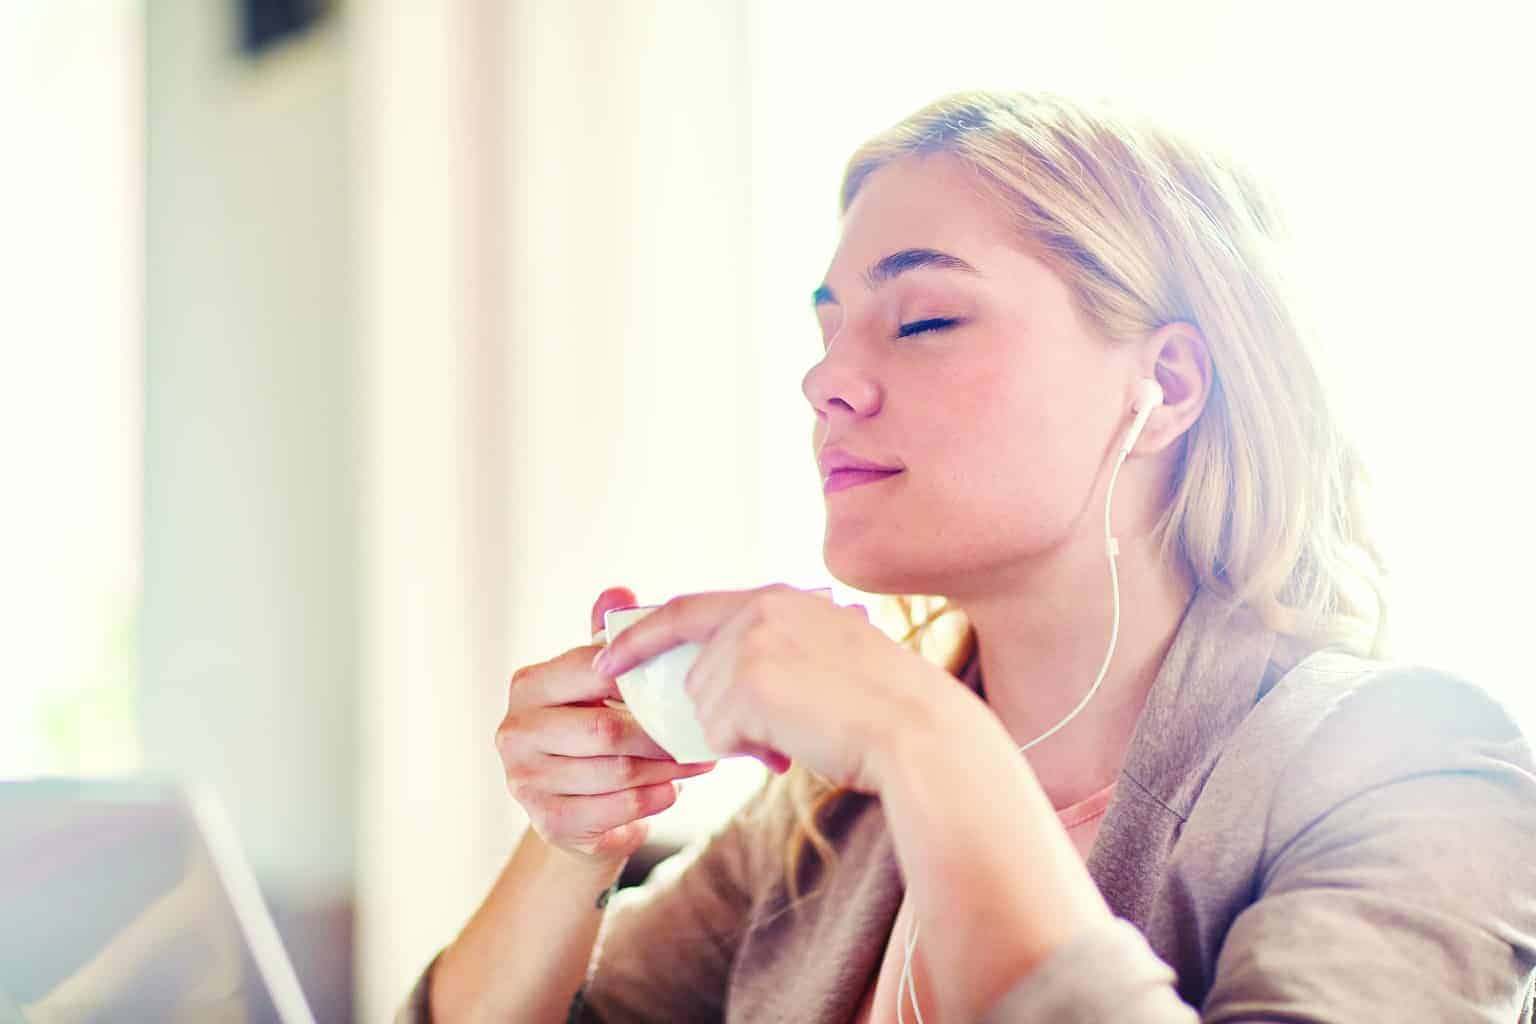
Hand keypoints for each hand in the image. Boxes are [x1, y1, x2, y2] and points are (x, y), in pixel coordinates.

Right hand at [493, 586, 717, 864]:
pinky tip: (673, 789)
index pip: (590, 670)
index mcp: (528, 686)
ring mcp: (526, 781)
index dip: (640, 675)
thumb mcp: (597, 681)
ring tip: (701, 759)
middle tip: (704, 729)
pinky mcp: (547, 822)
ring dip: (668, 768)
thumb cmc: (592, 728)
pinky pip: (616, 809)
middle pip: (605, 729)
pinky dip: (652, 799)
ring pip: (617, 771)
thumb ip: (605, 637)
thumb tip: (619, 591)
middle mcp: (515, 732)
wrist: (576, 807)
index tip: (685, 677)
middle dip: (662, 731)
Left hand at [591, 583, 958, 793]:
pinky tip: (791, 746)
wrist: (917, 732)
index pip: (688, 610)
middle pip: (696, 674)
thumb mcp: (829, 656)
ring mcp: (751, 643)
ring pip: (704, 707)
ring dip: (741, 734)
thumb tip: (717, 682)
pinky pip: (716, 734)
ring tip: (799, 734)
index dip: (641, 635)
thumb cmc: (883, 709)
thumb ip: (775, 652)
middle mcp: (759, 610)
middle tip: (781, 731)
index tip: (606, 657)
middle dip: (723, 714)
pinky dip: (746, 751)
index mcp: (779, 598)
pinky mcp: (748, 682)